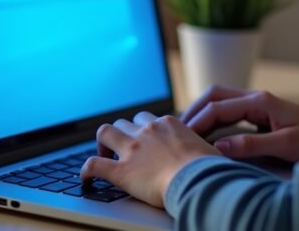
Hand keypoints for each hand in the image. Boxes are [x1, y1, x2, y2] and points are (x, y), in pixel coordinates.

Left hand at [80, 111, 220, 208]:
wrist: (197, 180)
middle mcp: (147, 131)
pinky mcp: (121, 171)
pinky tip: (86, 179)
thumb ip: (202, 149)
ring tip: (104, 154)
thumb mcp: (208, 150)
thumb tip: (212, 158)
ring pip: (105, 132)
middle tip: (123, 147)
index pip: (149, 119)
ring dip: (102, 142)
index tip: (145, 139)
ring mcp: (132, 149)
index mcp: (168, 124)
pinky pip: (94, 165)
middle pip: (126, 121)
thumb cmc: (209, 168)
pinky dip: (86, 170)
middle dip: (122, 132)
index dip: (144, 129)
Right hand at [181, 86, 298, 162]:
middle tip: (176, 129)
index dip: (198, 121)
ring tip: (186, 132)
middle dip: (194, 109)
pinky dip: (214, 119)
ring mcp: (258, 104)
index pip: (218, 106)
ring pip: (221, 100)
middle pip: (215, 94)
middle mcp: (256, 97)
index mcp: (260, 101)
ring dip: (202, 112)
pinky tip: (207, 134)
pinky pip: (230, 111)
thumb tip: (219, 148)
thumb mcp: (286, 145)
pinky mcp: (260, 113)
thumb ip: (252, 145)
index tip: (182, 136)